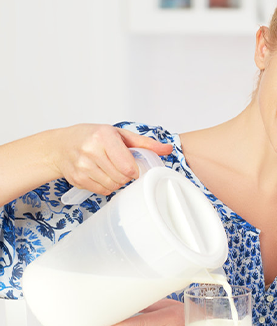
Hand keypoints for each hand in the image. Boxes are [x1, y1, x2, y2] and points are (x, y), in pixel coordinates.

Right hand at [53, 124, 172, 195]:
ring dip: (116, 181)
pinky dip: (106, 186)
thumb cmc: (91, 137)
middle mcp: (91, 151)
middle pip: (122, 178)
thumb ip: (144, 143)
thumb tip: (168, 148)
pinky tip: (100, 175)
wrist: (60, 145)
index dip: (135, 170)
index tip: (133, 166)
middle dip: (126, 176)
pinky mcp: (77, 179)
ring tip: (110, 170)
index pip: (129, 167)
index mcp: (104, 136)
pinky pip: (102, 191)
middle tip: (120, 167)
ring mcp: (82, 166)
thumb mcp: (118, 134)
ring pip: (113, 186)